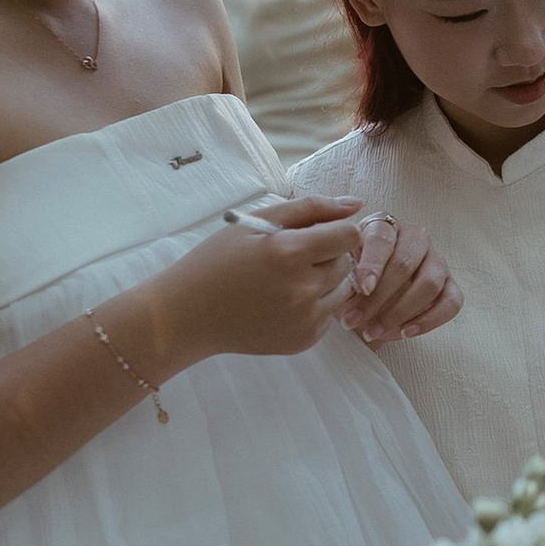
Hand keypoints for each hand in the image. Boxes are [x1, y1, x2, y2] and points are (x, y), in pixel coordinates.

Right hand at [154, 199, 366, 367]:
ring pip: (342, 289)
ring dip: (324, 280)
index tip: (316, 234)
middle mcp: (302, 289)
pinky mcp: (303, 341)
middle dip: (326, 255)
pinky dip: (313, 306)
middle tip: (291, 258)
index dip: (335, 230)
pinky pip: (327, 315)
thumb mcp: (256, 222)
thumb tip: (356, 204)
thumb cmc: (218, 261)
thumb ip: (310, 208)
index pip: (349, 235)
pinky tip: (281, 303)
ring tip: (287, 280)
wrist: (188, 315)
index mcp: (289, 252)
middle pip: (345, 262)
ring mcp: (305, 320)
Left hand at [338, 209, 462, 344]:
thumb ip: (344, 274)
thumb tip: (349, 291)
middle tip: (355, 320)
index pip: (382, 239)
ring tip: (374, 331)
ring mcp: (436, 261)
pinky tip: (406, 333)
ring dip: (400, 312)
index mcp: (384, 225)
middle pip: (405, 264)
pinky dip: (429, 320)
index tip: (363, 288)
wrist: (364, 296)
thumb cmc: (350, 278)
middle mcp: (415, 238)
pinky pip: (451, 302)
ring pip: (429, 284)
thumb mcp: (340, 270)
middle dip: (379, 297)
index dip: (373, 264)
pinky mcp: (449, 285)